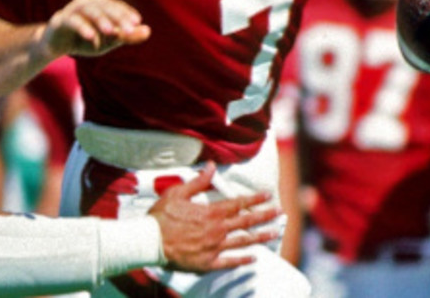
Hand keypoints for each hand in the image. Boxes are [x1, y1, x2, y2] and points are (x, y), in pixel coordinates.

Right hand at [41, 0, 151, 57]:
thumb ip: (127, 36)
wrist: (57, 45)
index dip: (126, 12)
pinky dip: (82, 27)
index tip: (137, 22)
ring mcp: (72, 9)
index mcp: (100, 3)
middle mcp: (87, 2)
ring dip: (101, 19)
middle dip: (118, 16)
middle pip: (104, 5)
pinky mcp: (60, 20)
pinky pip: (72, 20)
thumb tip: (148, 31)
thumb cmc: (86, 40)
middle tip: (129, 29)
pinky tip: (91, 36)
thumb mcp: (109, 41)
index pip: (115, 5)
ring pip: (88, 9)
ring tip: (111, 31)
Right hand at [147, 163, 278, 272]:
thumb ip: (198, 181)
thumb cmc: (161, 217)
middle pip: (246, 222)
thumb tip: (211, 166)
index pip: (238, 203)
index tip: (268, 195)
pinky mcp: (208, 263)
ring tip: (275, 233)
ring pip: (243, 241)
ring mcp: (214, 248)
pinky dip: (243, 260)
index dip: (255, 198)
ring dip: (260, 236)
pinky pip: (229, 262)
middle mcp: (217, 230)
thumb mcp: (177, 193)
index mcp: (211, 212)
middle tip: (280, 212)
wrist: (149, 242)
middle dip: (265, 216)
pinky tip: (254, 257)